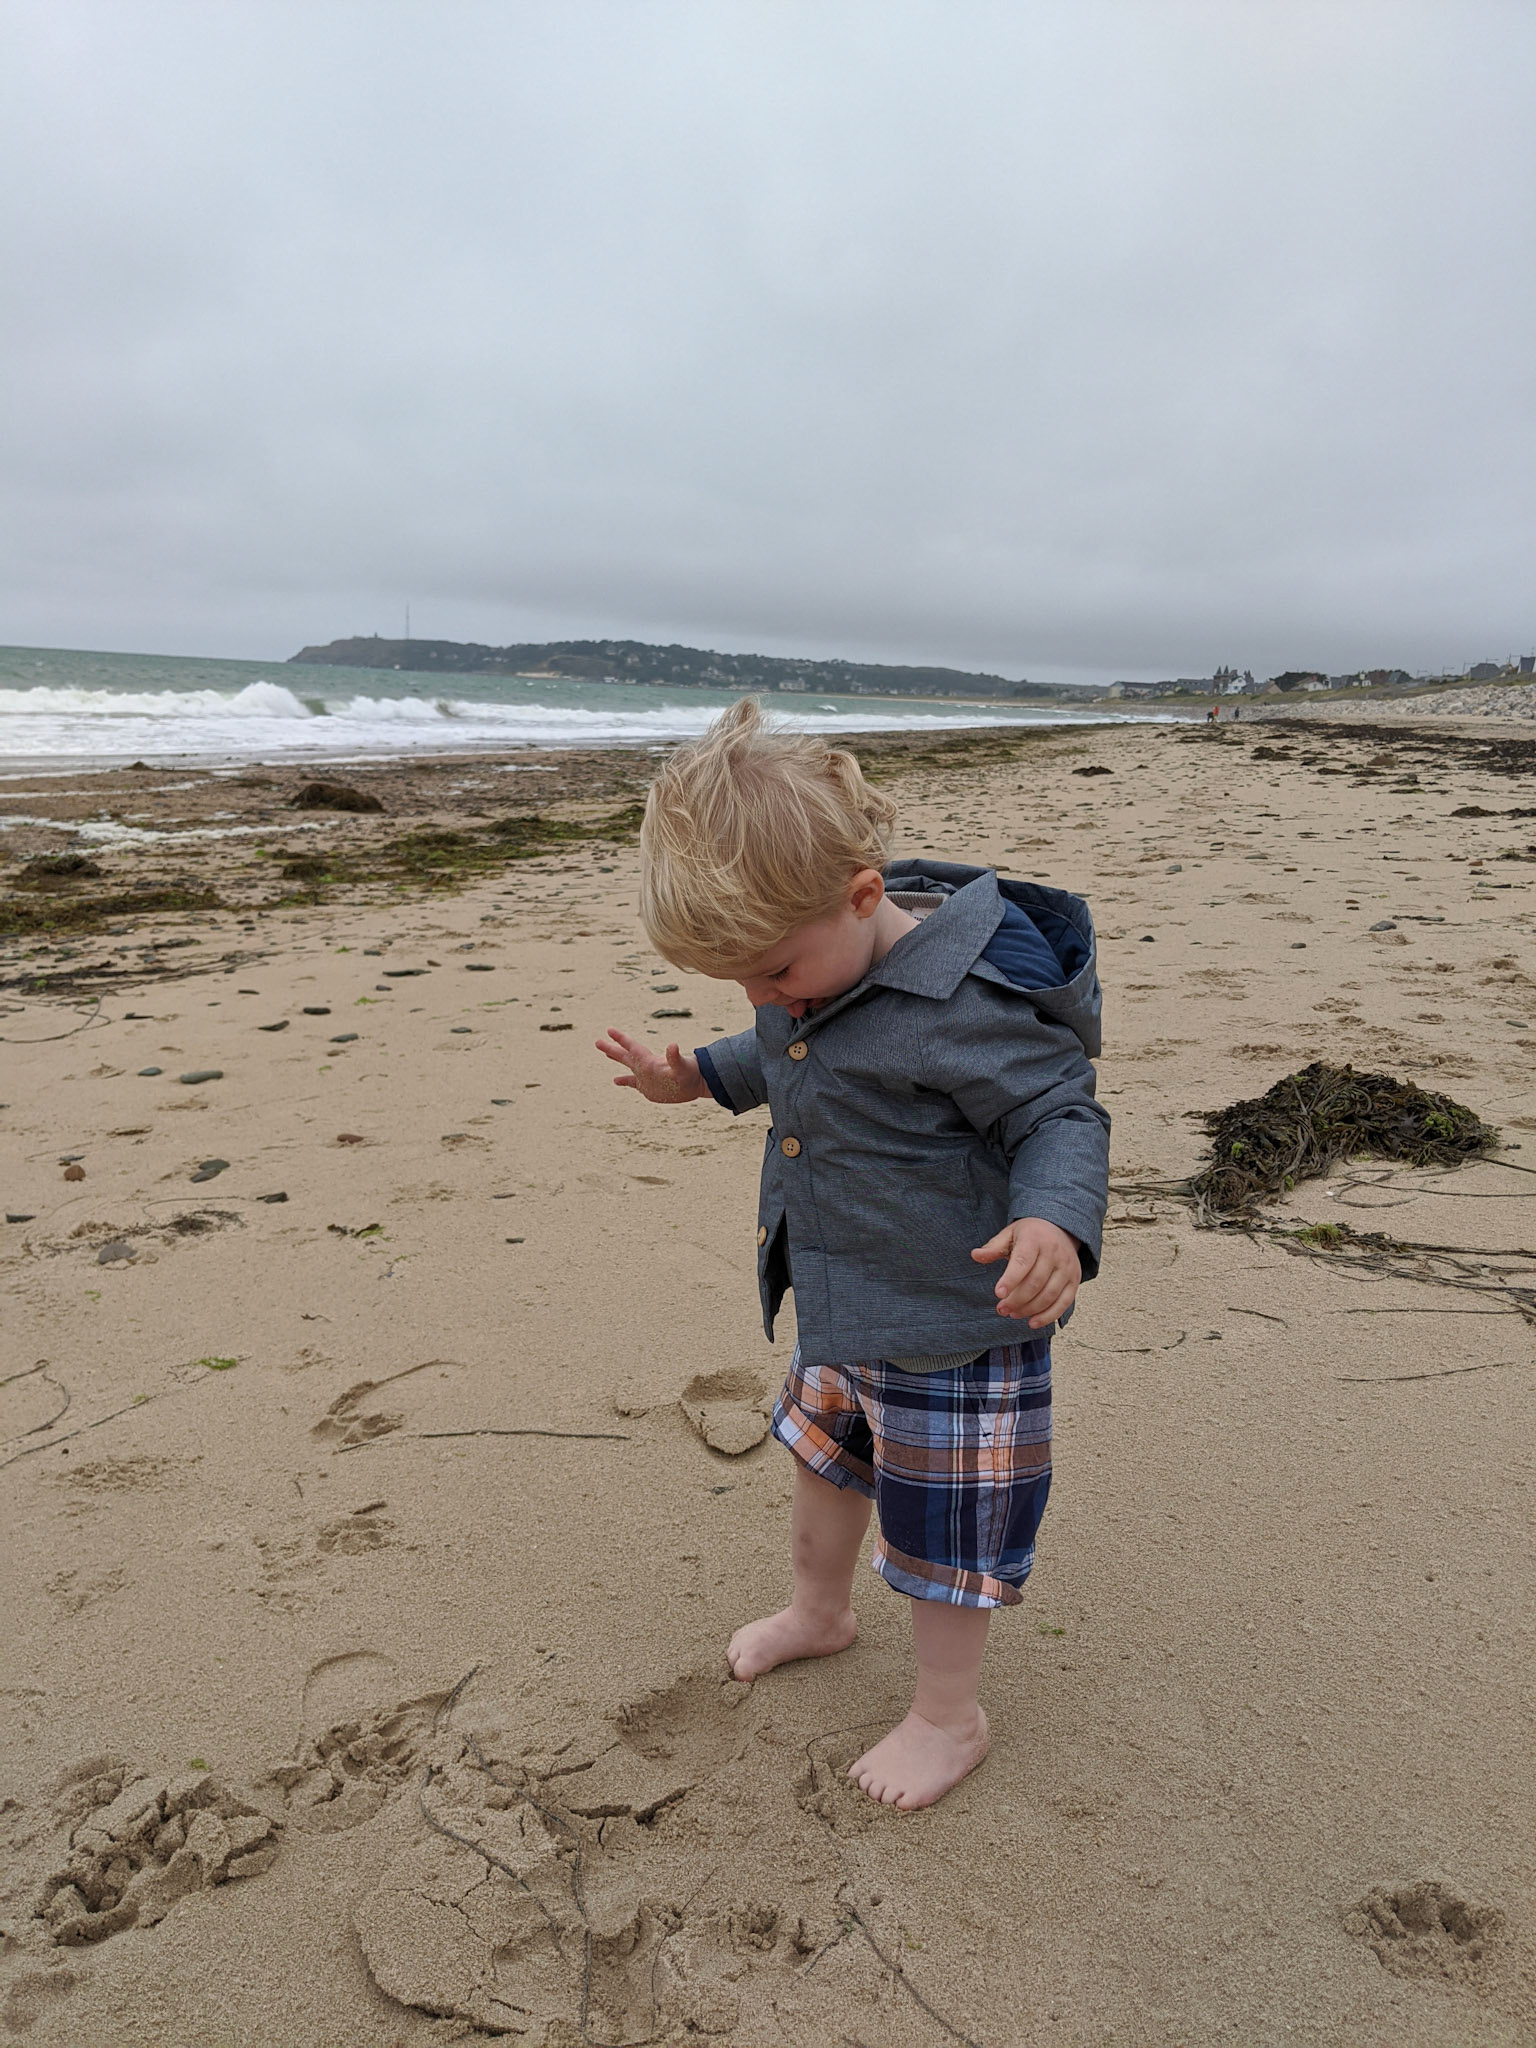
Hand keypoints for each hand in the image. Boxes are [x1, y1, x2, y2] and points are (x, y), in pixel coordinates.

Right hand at [595, 1026, 709, 1103]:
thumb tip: (672, 1045)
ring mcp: (646, 1076)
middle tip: (597, 1041)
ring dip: (616, 1059)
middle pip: (625, 1055)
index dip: (621, 1039)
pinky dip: (624, 1081)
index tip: (609, 1030)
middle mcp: (645, 1066)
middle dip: (611, 1048)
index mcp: (649, 1061)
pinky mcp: (648, 1087)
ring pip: (627, 1066)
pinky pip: (633, 1083)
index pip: (632, 1047)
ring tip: (605, 1052)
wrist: (696, 1084)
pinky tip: (616, 1080)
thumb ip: (675, 1057)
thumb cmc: (690, 1074)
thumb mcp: (682, 1066)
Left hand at [971, 1217, 1080, 1326]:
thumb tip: (975, 1255)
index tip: (998, 1293)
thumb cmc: (1031, 1234)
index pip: (1023, 1262)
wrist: (1060, 1229)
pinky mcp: (1074, 1281)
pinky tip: (1033, 1322)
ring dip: (1029, 1309)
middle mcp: (1054, 1253)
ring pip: (1049, 1295)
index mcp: (1035, 1239)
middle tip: (1001, 1309)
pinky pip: (1063, 1303)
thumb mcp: (1010, 1234)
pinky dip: (1048, 1316)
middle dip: (1017, 1300)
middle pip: (1035, 1282)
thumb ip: (993, 1247)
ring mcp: (1067, 1268)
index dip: (1011, 1279)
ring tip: (1013, 1314)